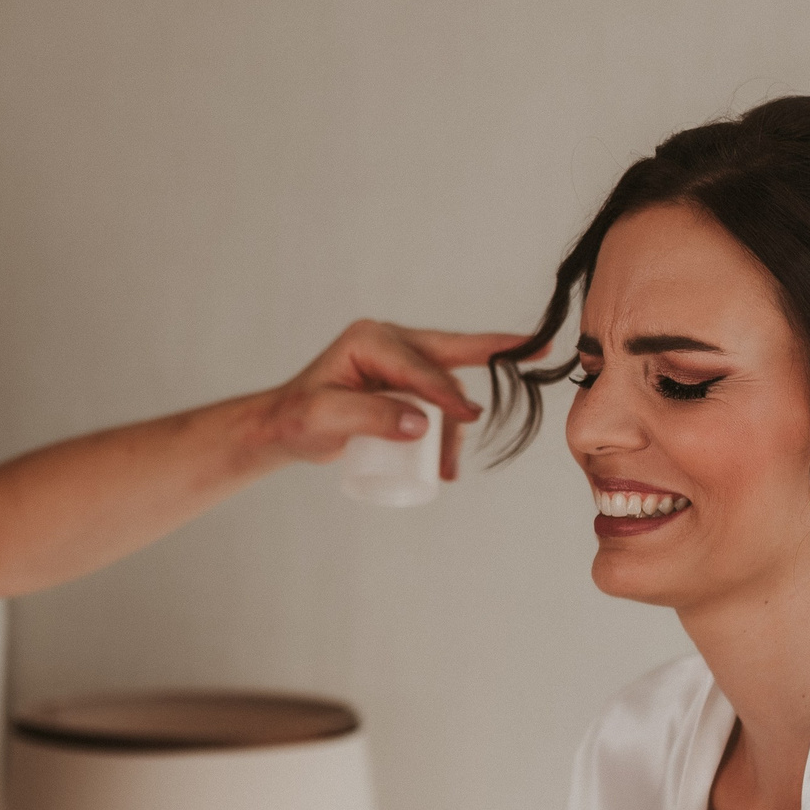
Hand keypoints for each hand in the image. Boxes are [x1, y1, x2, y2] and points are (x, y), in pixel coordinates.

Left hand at [260, 321, 538, 480]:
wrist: (283, 429)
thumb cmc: (296, 419)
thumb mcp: (327, 418)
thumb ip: (372, 416)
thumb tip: (421, 424)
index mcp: (368, 340)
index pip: (417, 366)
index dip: (445, 392)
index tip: (468, 417)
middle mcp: (387, 343)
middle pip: (445, 353)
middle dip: (486, 353)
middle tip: (526, 352)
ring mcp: (397, 362)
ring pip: (444, 384)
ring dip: (455, 423)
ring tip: (448, 469)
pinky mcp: (402, 384)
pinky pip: (435, 401)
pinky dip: (447, 428)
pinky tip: (447, 460)